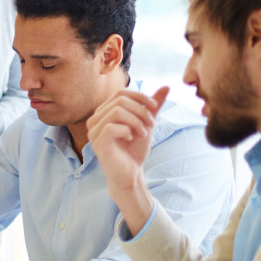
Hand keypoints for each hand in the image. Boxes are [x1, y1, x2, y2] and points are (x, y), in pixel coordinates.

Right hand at [86, 86, 168, 233]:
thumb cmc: (134, 149)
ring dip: (136, 121)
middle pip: (120, 100)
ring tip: (144, 133)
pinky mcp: (97, 144)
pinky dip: (128, 130)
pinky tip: (132, 138)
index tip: (154, 108)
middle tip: (151, 125)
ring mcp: (94, 132)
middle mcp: (95, 120)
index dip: (140, 97)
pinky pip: (112, 127)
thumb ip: (153, 106)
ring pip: (116, 112)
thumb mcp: (146, 123)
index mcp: (104, 113)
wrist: (131, 172)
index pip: (120, 93)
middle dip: (141, 111)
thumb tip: (166, 87)